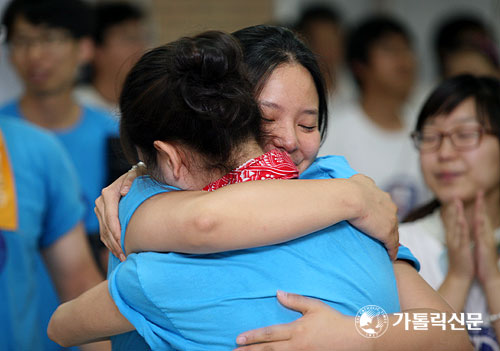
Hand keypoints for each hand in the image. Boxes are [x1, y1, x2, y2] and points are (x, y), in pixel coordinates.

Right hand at [95, 168, 138, 260]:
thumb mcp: (138, 175)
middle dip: (115, 243)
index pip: (110, 216)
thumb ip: (131, 181)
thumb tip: (124, 191)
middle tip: (125, 255)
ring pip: (104, 232)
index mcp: (108, 193)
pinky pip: (104, 233)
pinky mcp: (101, 216)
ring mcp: (100, 209)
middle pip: (106, 227)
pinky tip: (118, 252)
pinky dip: (110, 243)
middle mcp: (101, 201)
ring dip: (112, 246)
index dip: (116, 231)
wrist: (135, 176)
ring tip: (123, 257)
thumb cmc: (140, 176)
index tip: (123, 242)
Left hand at [234, 291, 366, 350]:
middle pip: (269, 350)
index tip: (238, 339)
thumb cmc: (334, 321)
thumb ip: (295, 300)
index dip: (253, 337)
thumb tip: (277, 293)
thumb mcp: (315, 306)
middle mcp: (297, 346)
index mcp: (296, 330)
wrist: (355, 340)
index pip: (269, 334)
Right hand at [347, 174, 398, 260]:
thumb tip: (356, 181)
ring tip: (388, 247)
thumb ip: (360, 182)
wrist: (350, 198)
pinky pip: (392, 244)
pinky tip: (390, 256)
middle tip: (382, 234)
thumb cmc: (348, 189)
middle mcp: (389, 205)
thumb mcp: (357, 180)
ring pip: (394, 232)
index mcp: (380, 194)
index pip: (384, 206)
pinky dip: (392, 251)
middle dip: (388, 225)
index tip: (377, 219)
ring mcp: (390, 220)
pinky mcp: (387, 233)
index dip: (381, 213)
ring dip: (392, 239)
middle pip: (391, 218)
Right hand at [442, 198, 473, 281]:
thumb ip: (456, 237)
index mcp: (453, 237)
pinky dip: (461, 227)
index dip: (454, 210)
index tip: (455, 199)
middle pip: (452, 220)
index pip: (453, 221)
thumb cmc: (461, 262)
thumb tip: (457, 230)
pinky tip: (461, 219)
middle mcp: (453, 238)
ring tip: (457, 202)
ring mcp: (456, 243)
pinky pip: (461, 236)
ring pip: (456, 225)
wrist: (459, 276)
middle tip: (454, 196)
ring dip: (457, 213)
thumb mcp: (458, 247)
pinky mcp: (461, 248)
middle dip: (454, 208)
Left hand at [472, 191, 499, 286]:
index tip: (477, 196)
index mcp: (483, 235)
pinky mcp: (485, 246)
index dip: (479, 207)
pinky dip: (480, 226)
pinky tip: (479, 218)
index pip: (481, 218)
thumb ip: (480, 237)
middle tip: (480, 191)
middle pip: (484, 216)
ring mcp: (486, 240)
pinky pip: (482, 234)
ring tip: (480, 199)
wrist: (489, 276)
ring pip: (484, 222)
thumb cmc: (484, 261)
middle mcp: (486, 235)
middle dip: (482, 204)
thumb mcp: (481, 246)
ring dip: (482, 210)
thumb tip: (478, 230)